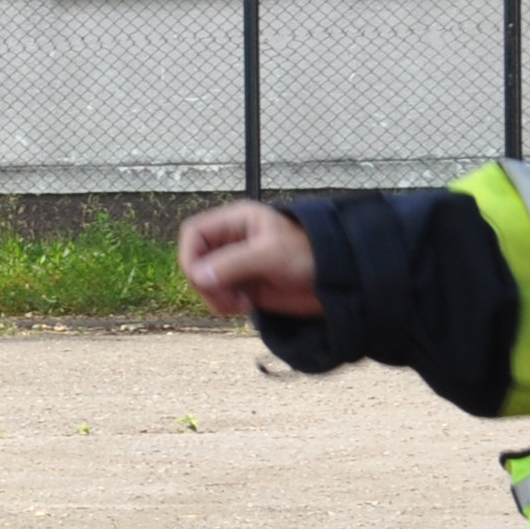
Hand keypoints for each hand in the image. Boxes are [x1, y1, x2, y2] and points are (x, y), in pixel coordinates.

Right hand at [176, 201, 320, 318]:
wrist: (340, 281)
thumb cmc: (312, 256)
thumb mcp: (271, 254)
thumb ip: (233, 263)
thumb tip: (198, 277)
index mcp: (237, 222)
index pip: (194, 233)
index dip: (189, 254)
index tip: (199, 278)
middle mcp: (232, 241)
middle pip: (195, 259)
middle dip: (205, 282)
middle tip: (226, 298)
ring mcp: (236, 264)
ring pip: (204, 280)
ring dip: (214, 296)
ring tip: (238, 304)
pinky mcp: (243, 285)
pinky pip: (218, 295)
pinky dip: (224, 304)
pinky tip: (244, 306)